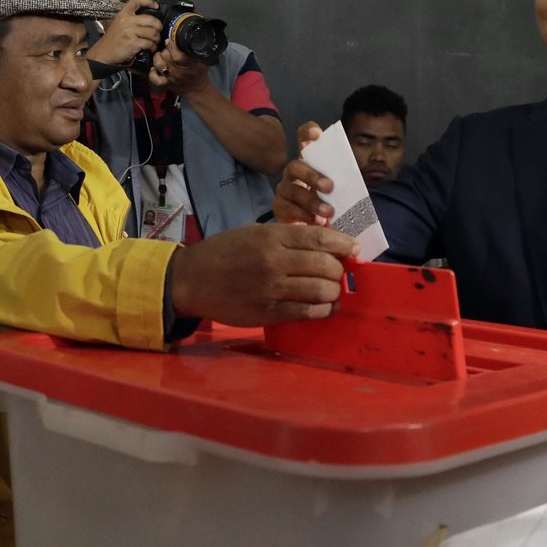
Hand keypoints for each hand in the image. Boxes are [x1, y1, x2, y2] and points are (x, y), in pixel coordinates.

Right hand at [86, 0, 160, 66]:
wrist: (103, 53)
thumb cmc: (112, 40)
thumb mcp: (118, 24)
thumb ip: (129, 19)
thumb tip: (146, 19)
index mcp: (123, 14)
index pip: (136, 1)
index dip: (148, 1)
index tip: (156, 6)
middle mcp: (127, 21)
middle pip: (151, 20)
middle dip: (158, 27)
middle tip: (158, 32)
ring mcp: (130, 32)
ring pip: (153, 33)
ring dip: (156, 39)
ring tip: (154, 42)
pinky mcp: (133, 43)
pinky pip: (149, 43)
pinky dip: (152, 47)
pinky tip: (151, 49)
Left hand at [147, 39, 210, 96]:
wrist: (197, 90)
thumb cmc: (199, 73)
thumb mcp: (201, 60)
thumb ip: (193, 50)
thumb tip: (183, 39)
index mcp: (190, 65)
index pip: (178, 56)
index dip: (171, 47)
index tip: (168, 40)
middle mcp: (179, 72)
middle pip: (166, 57)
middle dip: (165, 50)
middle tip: (167, 49)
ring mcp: (171, 78)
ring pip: (159, 64)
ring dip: (158, 57)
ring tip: (160, 55)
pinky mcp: (166, 83)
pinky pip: (155, 79)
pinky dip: (152, 72)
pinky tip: (154, 68)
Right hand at [170, 223, 356, 324]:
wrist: (192, 279)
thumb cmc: (226, 252)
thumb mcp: (255, 233)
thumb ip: (287, 237)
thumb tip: (324, 241)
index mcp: (272, 238)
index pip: (320, 238)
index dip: (343, 244)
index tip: (353, 249)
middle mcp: (274, 263)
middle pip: (326, 266)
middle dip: (339, 270)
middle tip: (337, 272)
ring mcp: (271, 290)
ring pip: (321, 291)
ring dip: (334, 292)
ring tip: (332, 290)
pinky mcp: (268, 313)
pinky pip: (307, 313)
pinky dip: (324, 310)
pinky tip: (326, 306)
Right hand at [272, 121, 335, 224]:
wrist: (319, 228)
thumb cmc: (332, 203)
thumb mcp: (341, 189)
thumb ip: (342, 180)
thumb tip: (351, 179)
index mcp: (310, 161)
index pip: (303, 139)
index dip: (307, 132)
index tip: (317, 134)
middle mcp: (294, 171)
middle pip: (295, 166)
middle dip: (312, 175)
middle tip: (329, 187)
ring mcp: (284, 188)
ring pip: (290, 189)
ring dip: (310, 200)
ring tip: (327, 211)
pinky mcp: (279, 206)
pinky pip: (285, 207)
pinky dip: (301, 214)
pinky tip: (313, 221)